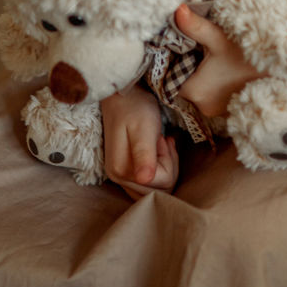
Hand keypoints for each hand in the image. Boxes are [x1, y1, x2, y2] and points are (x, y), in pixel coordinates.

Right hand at [101, 83, 178, 199]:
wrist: (122, 96)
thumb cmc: (135, 107)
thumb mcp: (144, 127)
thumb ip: (144, 154)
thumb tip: (144, 179)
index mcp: (121, 170)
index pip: (159, 183)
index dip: (167, 162)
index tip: (162, 140)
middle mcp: (117, 178)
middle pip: (158, 190)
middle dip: (168, 165)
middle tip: (163, 141)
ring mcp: (120, 177)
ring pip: (156, 188)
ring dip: (166, 166)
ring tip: (161, 143)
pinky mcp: (126, 172)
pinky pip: (151, 182)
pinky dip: (161, 167)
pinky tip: (159, 149)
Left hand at [175, 3, 264, 119]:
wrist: (278, 71)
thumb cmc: (246, 57)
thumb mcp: (219, 39)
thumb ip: (196, 26)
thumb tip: (178, 9)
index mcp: (194, 90)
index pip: (169, 78)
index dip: (171, 63)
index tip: (177, 49)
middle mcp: (202, 106)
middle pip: (182, 85)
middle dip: (185, 69)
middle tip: (192, 50)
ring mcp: (215, 111)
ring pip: (197, 91)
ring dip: (199, 77)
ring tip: (206, 58)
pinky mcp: (227, 110)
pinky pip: (210, 97)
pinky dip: (212, 85)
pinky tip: (219, 70)